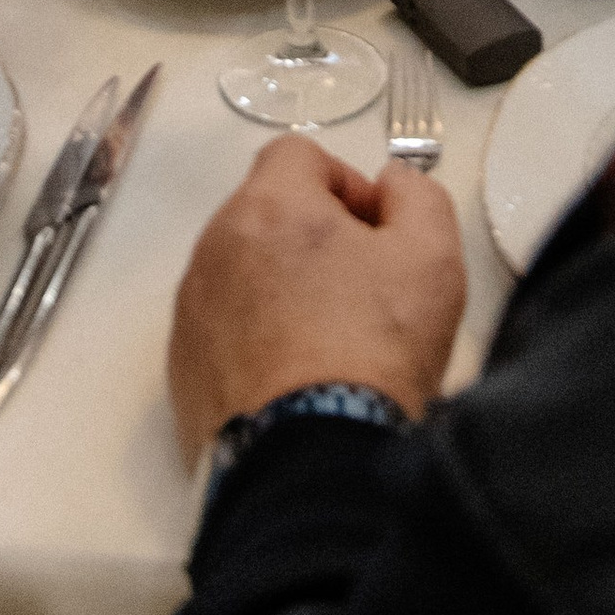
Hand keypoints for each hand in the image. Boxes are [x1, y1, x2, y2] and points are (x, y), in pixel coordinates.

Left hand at [168, 136, 465, 460]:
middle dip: (313, 237)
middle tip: (362, 287)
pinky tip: (297, 379)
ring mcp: (191, 312)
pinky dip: (256, 340)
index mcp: (269, 206)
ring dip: (281, 289)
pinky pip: (222, 331)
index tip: (375, 230)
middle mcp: (214, 248)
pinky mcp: (183, 369)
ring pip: (241, 273)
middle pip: (265, 213)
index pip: (298, 154)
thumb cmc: (372, 352)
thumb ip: (416, 196)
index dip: (345, 182)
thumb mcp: (431, 258)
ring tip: (331, 342)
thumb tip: (392, 185)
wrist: (313, 460)